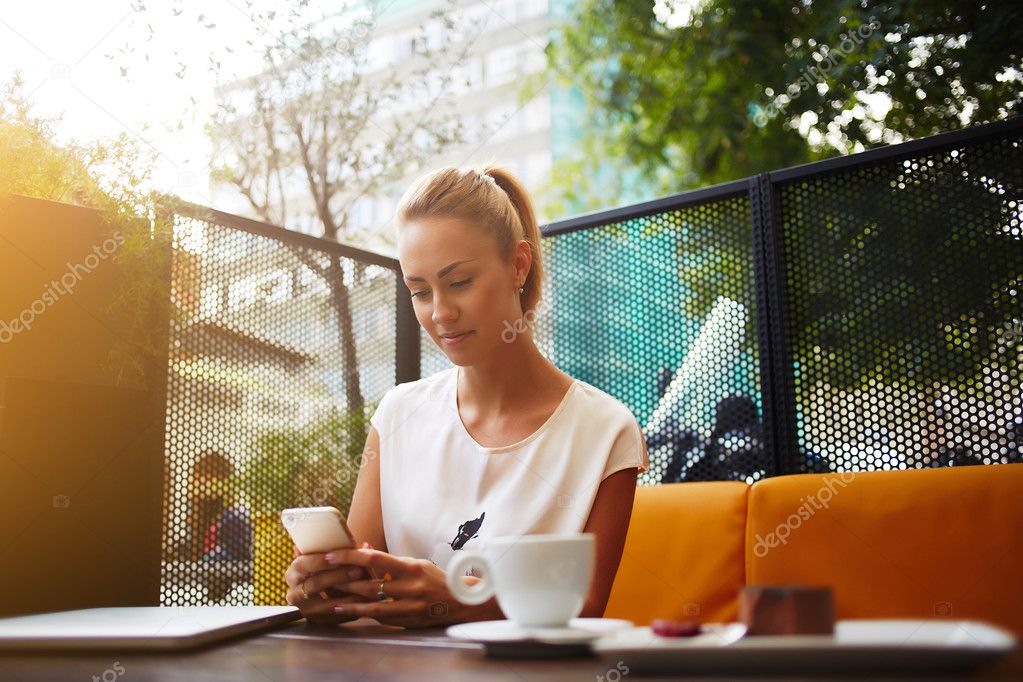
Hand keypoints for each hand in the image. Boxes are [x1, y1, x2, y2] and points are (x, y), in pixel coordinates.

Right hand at [284, 542, 375, 624]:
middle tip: (358, 570)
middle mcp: (295, 593)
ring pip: (326, 604)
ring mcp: (305, 609)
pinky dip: (350, 610)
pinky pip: (335, 617)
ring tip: (364, 588)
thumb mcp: (325, 557)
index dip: (318, 561)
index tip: (333, 556)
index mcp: (294, 572)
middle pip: (316, 584)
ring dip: (348, 596)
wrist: (317, 592)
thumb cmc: (325, 568)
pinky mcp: (317, 621)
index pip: (302, 565)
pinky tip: (364, 602)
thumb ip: (340, 551)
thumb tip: (366, 545)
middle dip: (338, 576)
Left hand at [320, 546, 501, 627]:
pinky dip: (364, 614)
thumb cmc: (436, 580)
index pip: (375, 559)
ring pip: (371, 605)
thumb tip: (364, 549)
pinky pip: (381, 617)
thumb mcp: (416, 564)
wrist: (461, 603)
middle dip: (343, 582)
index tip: (331, 556)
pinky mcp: (407, 621)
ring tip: (331, 602)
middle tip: (322, 579)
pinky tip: (349, 613)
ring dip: (349, 604)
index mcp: (410, 567)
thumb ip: (391, 562)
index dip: (351, 557)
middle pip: (369, 585)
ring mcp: (408, 606)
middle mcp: (409, 587)